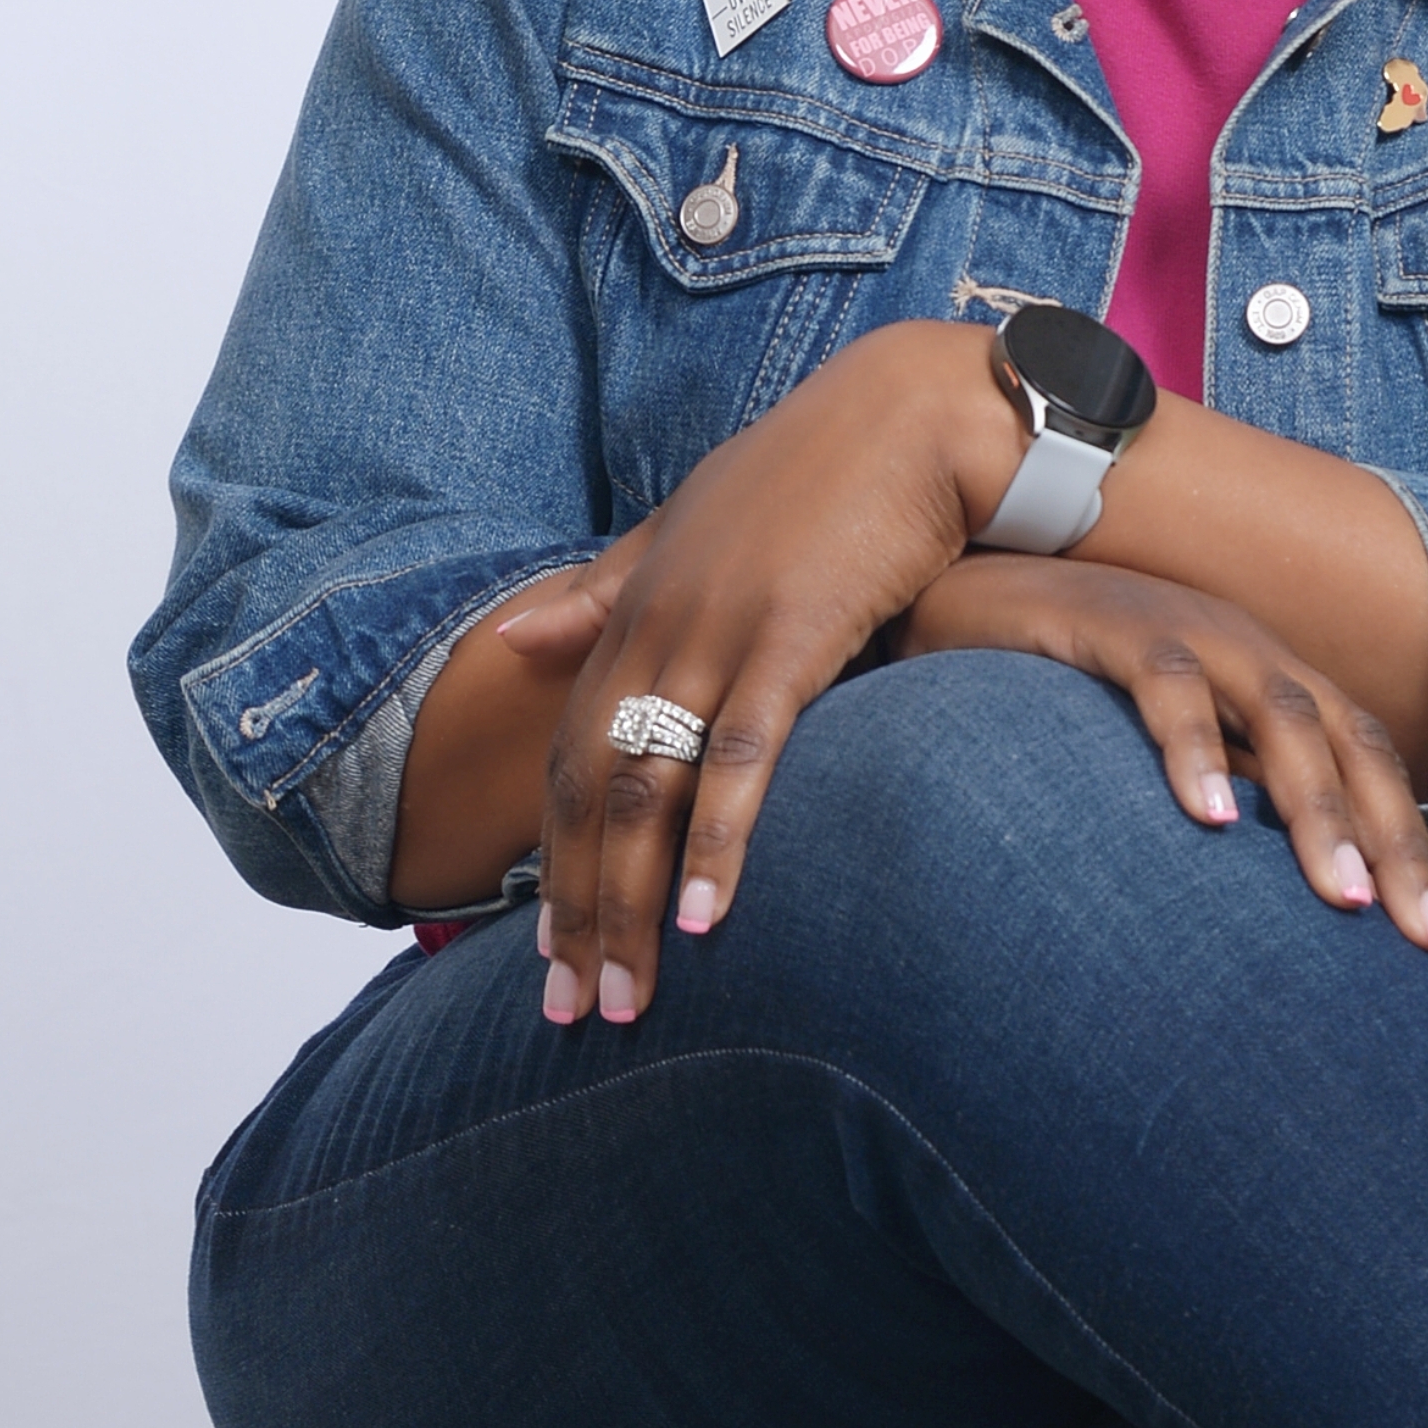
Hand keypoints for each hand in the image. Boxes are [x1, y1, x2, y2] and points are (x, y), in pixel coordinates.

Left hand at [528, 319, 1019, 1027]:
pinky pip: (743, 756)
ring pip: (650, 790)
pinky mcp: (794, 633)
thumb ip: (606, 585)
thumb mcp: (692, 524)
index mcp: (635, 607)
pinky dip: (717, 842)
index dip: (554, 863)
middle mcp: (659, 623)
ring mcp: (721, 629)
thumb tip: (516, 635)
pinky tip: (706, 919)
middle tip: (572, 1015)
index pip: (570, 760)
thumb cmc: (814, 470)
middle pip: (592, 792)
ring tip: (629, 1001)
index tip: (546, 957)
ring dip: (631, 906)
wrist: (911, 412)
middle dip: (576, 912)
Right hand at [894, 554, 1427, 957]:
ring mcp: (1189, 628)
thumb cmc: (1068, 690)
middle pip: (1347, 741)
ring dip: (1317, 808)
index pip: (1366, 761)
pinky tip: (1209, 817)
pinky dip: (1196, 748)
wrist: (967, 592)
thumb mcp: (1162, 748)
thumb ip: (1226, 798)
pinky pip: (1170, 684)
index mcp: (1269, 676)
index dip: (1408, 846)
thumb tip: (1281, 906)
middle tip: (1421, 937)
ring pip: (1279, 713)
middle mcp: (1248, 646)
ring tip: (1342, 896)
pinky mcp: (1116, 623)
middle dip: (1392, 841)